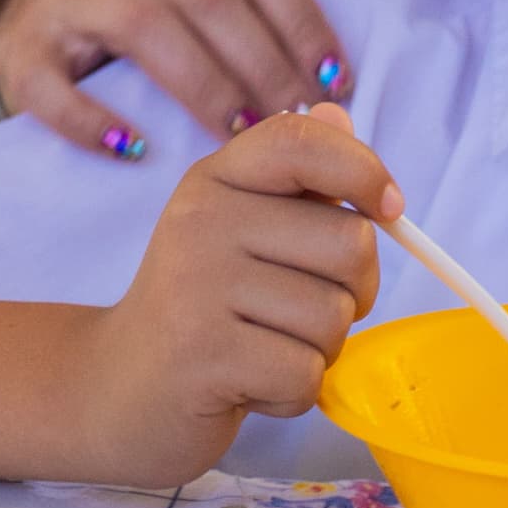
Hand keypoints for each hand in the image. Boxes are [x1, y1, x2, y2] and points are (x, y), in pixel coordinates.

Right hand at [0, 0, 357, 155]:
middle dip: (263, 62)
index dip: (300, 20)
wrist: (30, 12)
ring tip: (241, 135)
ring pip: (143, 26)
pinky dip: (94, 121)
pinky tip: (136, 150)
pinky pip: (54, 86)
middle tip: (298, 119)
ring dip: (203, 86)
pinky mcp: (24, 49)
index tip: (335, 78)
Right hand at [80, 106, 393, 486]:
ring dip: (320, 349)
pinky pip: (307, 374)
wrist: (119, 391)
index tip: (389, 209)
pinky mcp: (206, 358)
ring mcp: (198, 289)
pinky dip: (294, 392)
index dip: (363, 169)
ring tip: (267, 346)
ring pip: (334, 317)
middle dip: (354, 291)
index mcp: (214, 181)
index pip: (301, 141)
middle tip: (305, 310)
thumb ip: (298, 180)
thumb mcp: (240, 229)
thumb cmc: (200, 308)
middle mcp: (201, 221)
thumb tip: (338, 114)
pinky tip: (251, 384)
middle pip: (350, 243)